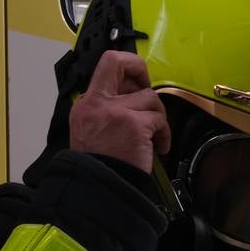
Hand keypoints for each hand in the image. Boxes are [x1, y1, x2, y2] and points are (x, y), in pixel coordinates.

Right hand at [68, 51, 170, 172]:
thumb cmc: (100, 165)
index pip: (105, 66)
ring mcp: (116, 111)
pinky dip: (164, 134)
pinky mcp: (135, 124)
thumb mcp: (90, 132)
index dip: (126, 66)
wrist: (99, 187)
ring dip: (157, 116)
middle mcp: (97, 103)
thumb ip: (106, 111)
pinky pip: (159, 120)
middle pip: (118, 63)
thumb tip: (133, 95)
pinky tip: (159, 148)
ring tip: (154, 135)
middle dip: (139, 68)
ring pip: (149, 97)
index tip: (135, 81)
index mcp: (86, 104)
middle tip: (147, 87)